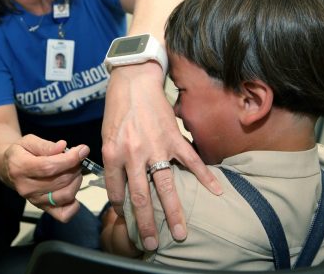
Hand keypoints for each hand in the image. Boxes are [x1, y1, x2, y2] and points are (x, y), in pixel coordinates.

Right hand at [0, 135, 89, 221]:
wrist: (9, 169)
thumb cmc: (21, 152)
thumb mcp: (29, 141)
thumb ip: (46, 145)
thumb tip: (63, 146)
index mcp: (20, 168)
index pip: (49, 167)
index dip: (69, 159)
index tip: (82, 150)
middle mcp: (26, 188)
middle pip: (60, 181)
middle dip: (75, 167)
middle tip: (76, 158)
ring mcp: (34, 201)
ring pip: (65, 196)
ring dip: (77, 181)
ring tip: (74, 170)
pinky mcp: (43, 209)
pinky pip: (64, 214)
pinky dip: (74, 204)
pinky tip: (72, 188)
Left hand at [101, 63, 221, 250]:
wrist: (134, 81)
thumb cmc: (118, 108)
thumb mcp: (107, 137)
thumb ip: (115, 162)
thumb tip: (122, 187)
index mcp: (113, 154)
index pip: (116, 191)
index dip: (121, 209)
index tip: (128, 220)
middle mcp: (134, 154)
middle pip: (141, 197)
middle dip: (147, 223)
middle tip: (152, 242)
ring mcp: (156, 147)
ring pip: (167, 186)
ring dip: (174, 212)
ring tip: (181, 233)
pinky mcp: (174, 137)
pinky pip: (191, 161)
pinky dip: (205, 177)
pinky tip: (216, 192)